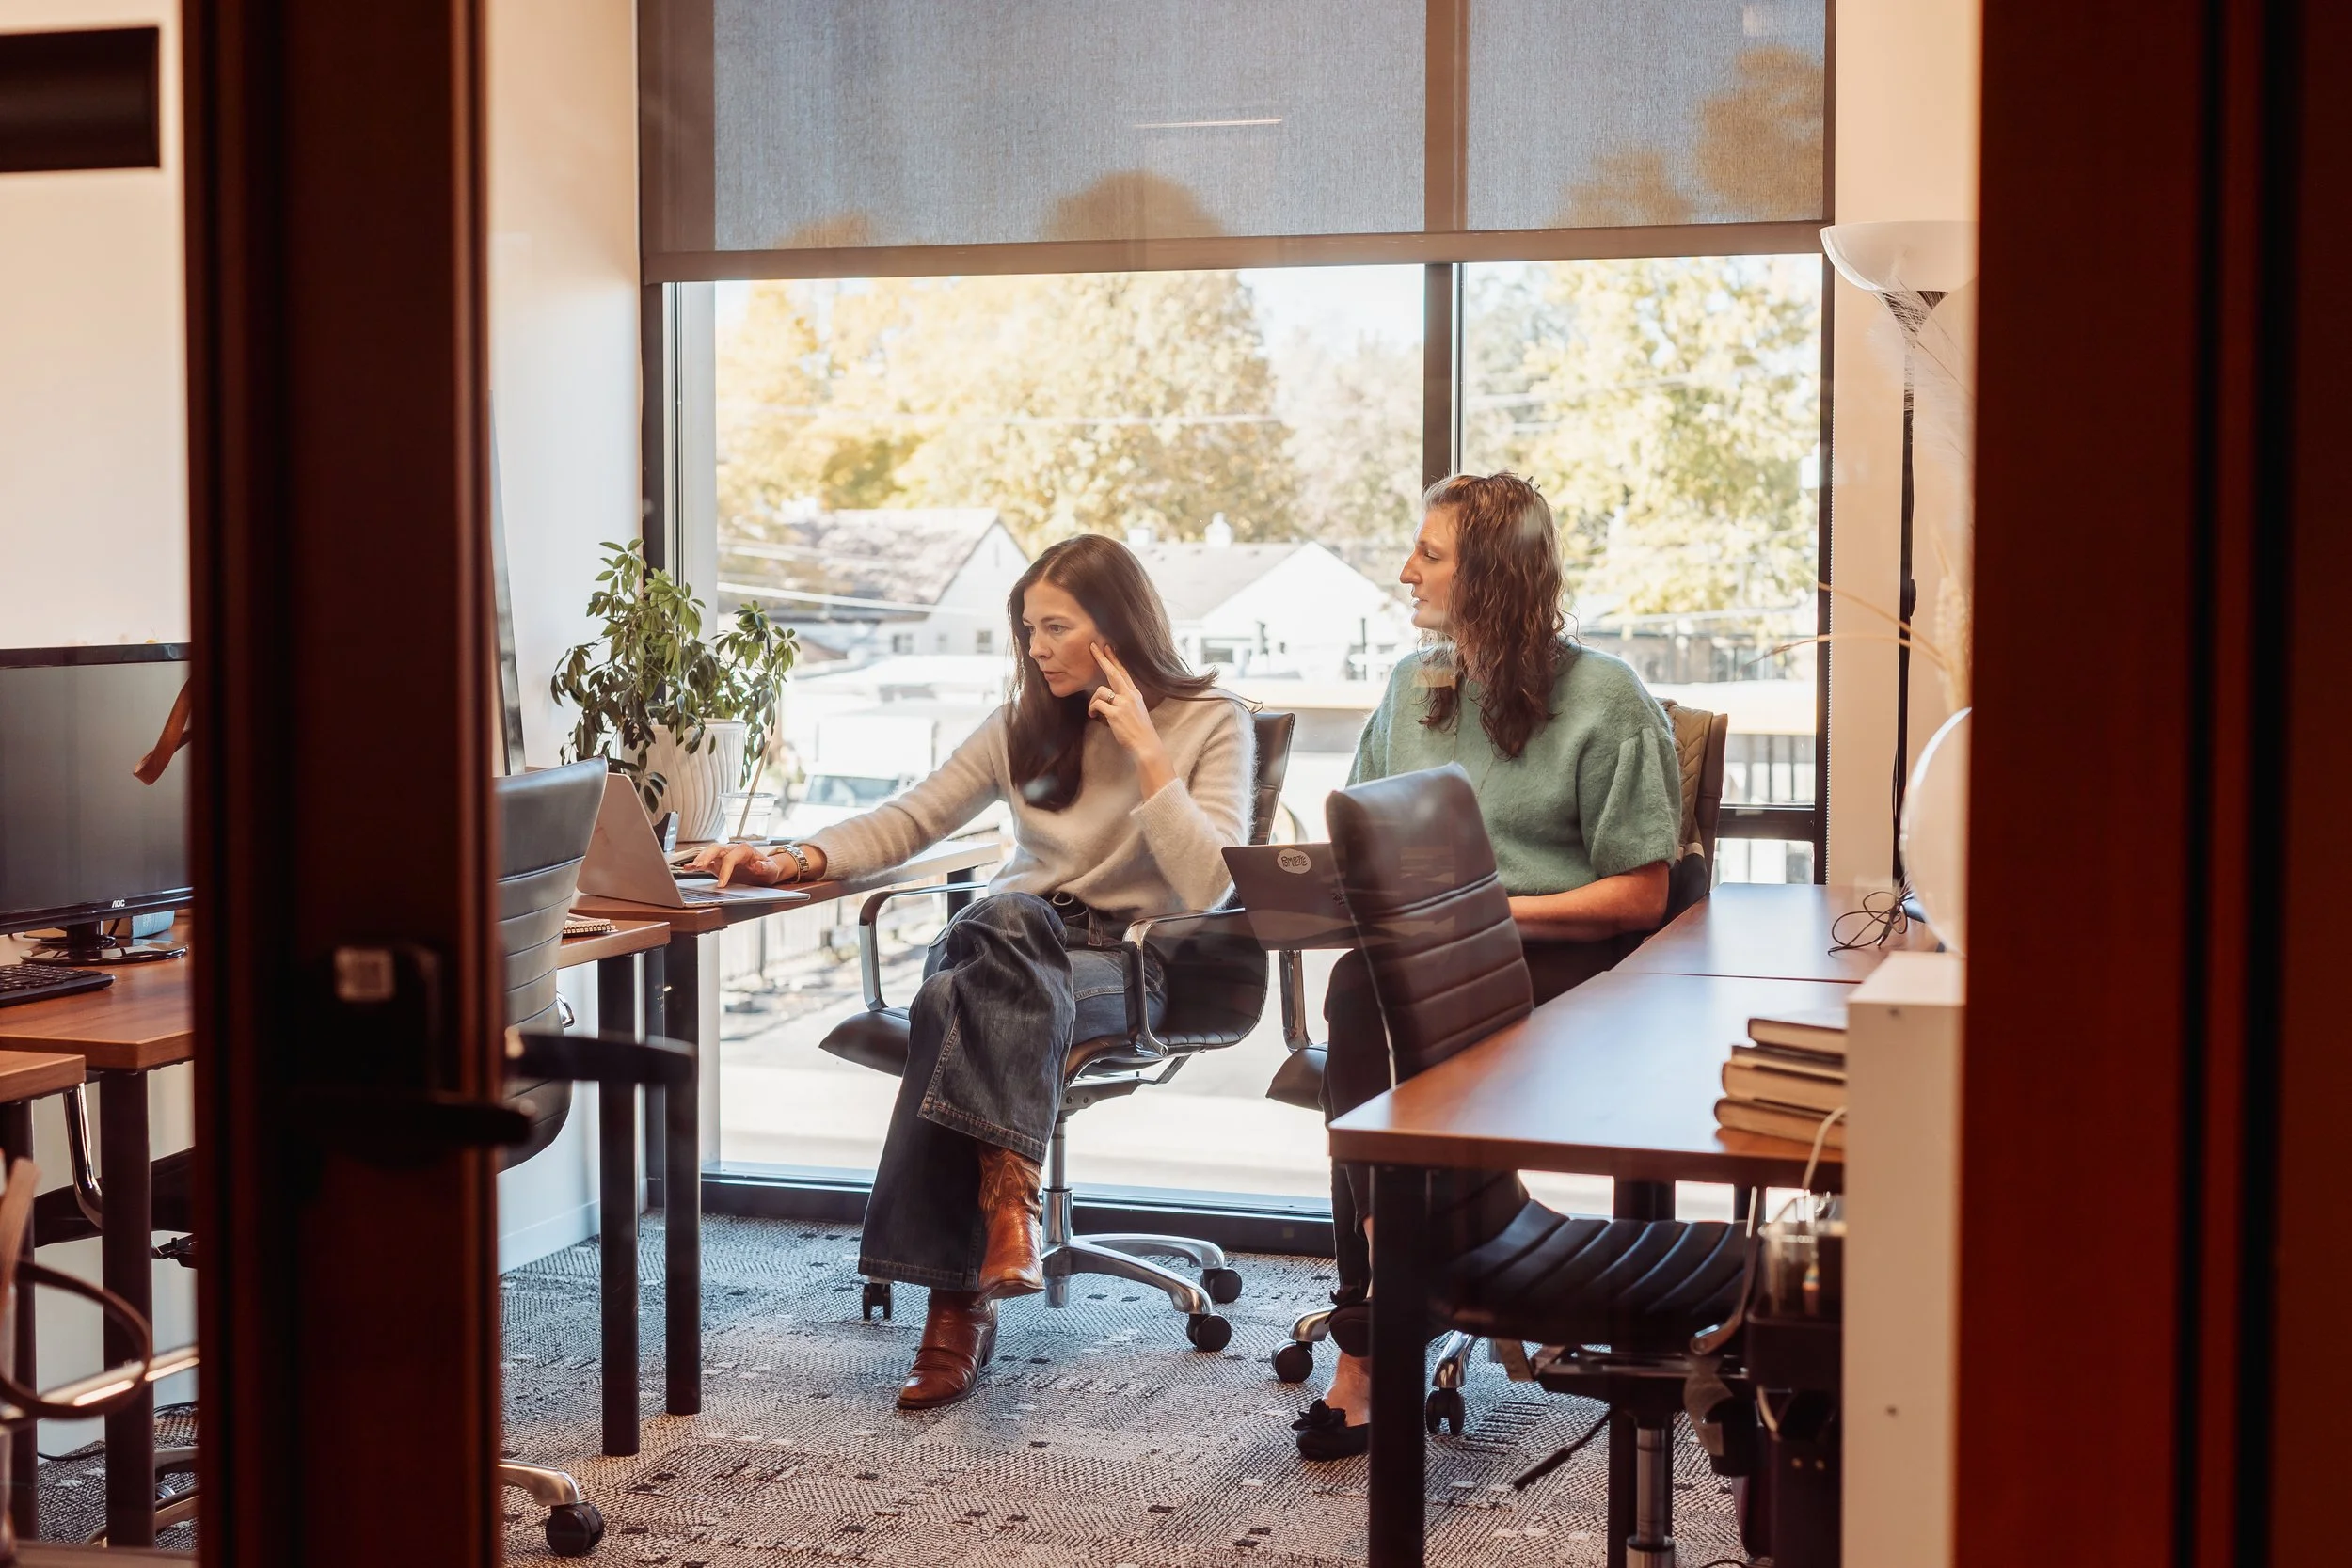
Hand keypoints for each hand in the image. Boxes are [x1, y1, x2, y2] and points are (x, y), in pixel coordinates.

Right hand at [687, 841, 789, 886]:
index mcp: (745, 850)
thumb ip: (765, 867)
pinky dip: (697, 864)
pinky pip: (707, 863)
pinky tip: (688, 868)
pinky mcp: (719, 865)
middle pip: (716, 849)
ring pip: (709, 853)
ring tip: (691, 867)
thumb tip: (757, 865)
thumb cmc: (769, 869)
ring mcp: (724, 857)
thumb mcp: (771, 870)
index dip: (725, 870)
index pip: (731, 857)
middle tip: (699, 866)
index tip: (721, 884)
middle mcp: (732, 850)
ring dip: (699, 859)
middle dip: (707, 856)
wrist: (766, 871)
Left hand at [1087, 642, 1174, 794]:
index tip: (1107, 648)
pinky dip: (1092, 710)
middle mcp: (1130, 695)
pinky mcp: (1116, 713)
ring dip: (1092, 701)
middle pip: (1113, 672)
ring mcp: (1123, 703)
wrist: (1146, 744)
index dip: (1114, 659)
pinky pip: (1097, 704)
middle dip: (1102, 658)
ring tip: (1093, 711)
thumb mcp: (1136, 711)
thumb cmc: (1139, 731)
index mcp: (1134, 694)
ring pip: (1100, 691)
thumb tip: (1109, 699)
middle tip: (1093, 647)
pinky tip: (1093, 716)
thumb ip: (1124, 702)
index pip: (1123, 672)